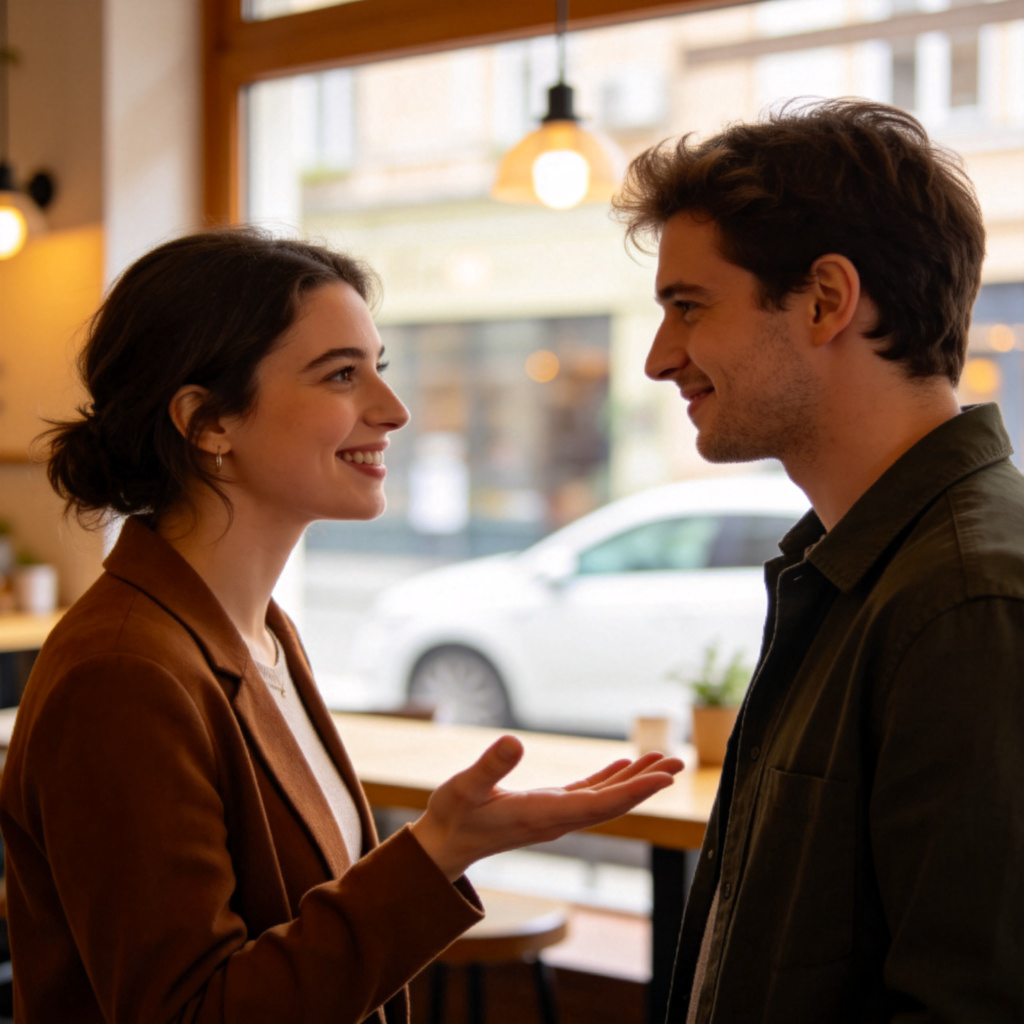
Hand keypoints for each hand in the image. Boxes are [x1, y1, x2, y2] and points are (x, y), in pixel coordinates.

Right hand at [409, 735, 683, 880]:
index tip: (663, 779)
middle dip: (646, 785)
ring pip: (604, 798)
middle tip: (676, 764)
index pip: (600, 804)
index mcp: (542, 814)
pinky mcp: (546, 808)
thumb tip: (513, 740)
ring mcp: (553, 815)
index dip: (634, 791)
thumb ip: (489, 767)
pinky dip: (609, 780)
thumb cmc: (452, 817)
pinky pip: (587, 794)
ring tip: (661, 761)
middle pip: (612, 803)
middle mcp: (555, 818)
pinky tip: (622, 766)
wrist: (443, 846)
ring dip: (634, 780)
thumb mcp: (464, 787)